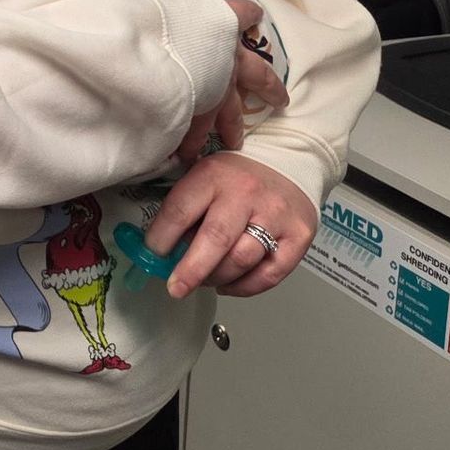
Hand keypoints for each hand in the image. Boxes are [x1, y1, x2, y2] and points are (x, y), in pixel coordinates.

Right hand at [133, 0, 287, 161]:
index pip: (242, 14)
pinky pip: (194, 128)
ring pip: (227, 109)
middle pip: (255, 74)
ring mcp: (215, 86)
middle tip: (280, 103)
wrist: (164, 44)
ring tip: (234, 145)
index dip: (246, 15)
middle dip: (266, 89)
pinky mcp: (197, 109)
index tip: (253, 17)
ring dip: (228, 126)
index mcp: (220, 24)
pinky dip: (188, 140)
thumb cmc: (165, 12)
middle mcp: (226, 57)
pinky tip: (183, 155)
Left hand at [145, 152, 317, 299]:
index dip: (161, 239)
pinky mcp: (298, 236)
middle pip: (215, 239)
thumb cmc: (237, 175)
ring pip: (241, 260)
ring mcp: (275, 215)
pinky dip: (244, 287)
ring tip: (204, 280)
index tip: (152, 256)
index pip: (180, 211)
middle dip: (190, 270)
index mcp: (213, 175)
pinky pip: (269, 274)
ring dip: (217, 278)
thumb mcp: (204, 175)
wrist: (287, 161)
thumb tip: (162, 250)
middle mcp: (245, 194)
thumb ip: (185, 207)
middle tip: (175, 287)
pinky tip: (228, 284)